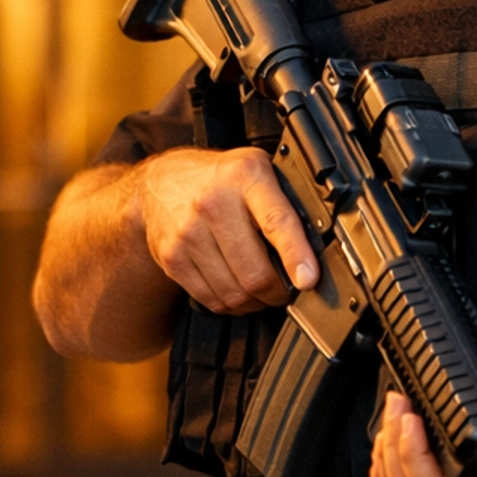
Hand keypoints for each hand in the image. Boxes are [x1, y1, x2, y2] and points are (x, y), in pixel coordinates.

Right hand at [138, 146, 318, 314]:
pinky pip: (211, 299)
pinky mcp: (172, 258)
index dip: (295, 254)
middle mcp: (213, 203)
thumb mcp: (255, 171)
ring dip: (255, 302)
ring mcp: (189, 234)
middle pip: (255, 272)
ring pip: (235, 293)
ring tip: (261, 290)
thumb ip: (283, 201)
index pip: (275, 220)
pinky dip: (231, 305)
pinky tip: (236, 291)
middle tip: (287, 289)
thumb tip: (318, 243)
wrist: (158, 184)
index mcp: (244, 176)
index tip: (308, 279)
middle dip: (278, 292)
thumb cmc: (218, 179)